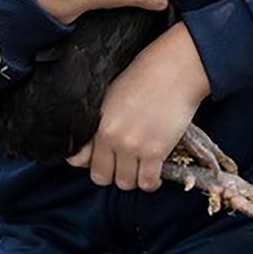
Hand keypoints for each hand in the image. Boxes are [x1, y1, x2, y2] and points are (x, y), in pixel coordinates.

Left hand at [66, 22, 210, 190]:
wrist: (174, 70)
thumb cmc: (143, 77)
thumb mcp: (110, 98)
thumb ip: (95, 128)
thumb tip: (77, 158)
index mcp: (99, 123)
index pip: (84, 162)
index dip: (94, 164)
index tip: (105, 161)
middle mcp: (113, 138)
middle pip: (104, 178)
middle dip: (113, 174)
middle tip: (124, 164)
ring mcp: (134, 146)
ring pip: (126, 183)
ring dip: (133, 178)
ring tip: (140, 166)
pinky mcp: (156, 152)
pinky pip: (148, 182)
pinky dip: (151, 182)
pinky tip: (154, 172)